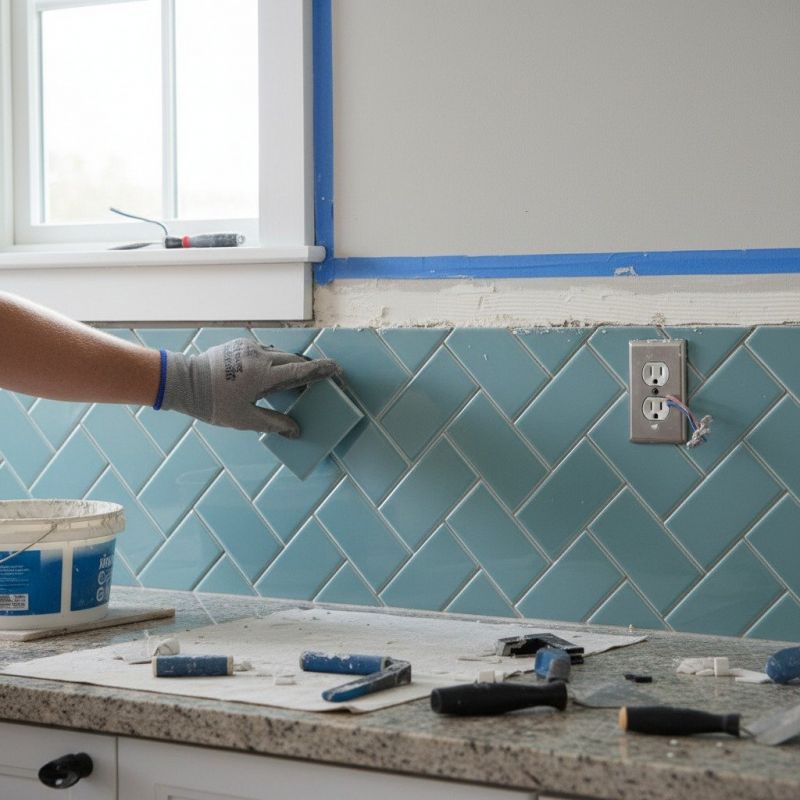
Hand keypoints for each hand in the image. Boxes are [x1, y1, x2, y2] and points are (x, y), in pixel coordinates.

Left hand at [160, 338, 340, 436]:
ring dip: (289, 365)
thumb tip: (296, 431)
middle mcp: (260, 356)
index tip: (336, 369)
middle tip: (318, 378)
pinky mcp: (240, 345)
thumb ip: (274, 424)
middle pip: (293, 360)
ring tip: (292, 380)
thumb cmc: (213, 404)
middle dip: (307, 368)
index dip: (321, 370)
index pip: (301, 371)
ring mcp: (249, 348)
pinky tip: (267, 374)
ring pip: (279, 354)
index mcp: (264, 376)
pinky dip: (272, 361)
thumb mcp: (245, 419)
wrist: (184, 382)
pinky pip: (265, 351)